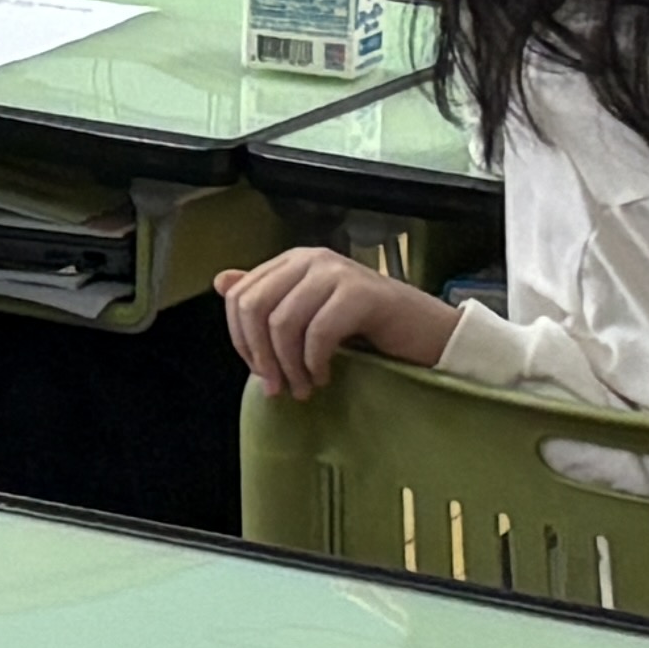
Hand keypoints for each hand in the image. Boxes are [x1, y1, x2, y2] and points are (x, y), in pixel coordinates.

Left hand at [214, 243, 457, 396]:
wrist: (428, 333)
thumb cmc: (368, 328)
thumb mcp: (311, 315)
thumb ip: (269, 299)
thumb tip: (220, 282)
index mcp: (291, 262)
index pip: (240, 296)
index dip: (241, 339)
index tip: (259, 372)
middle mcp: (310, 260)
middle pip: (255, 307)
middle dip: (260, 354)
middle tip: (276, 387)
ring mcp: (336, 273)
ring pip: (283, 322)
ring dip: (289, 365)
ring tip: (303, 388)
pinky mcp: (362, 293)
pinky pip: (319, 332)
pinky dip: (315, 361)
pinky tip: (324, 376)